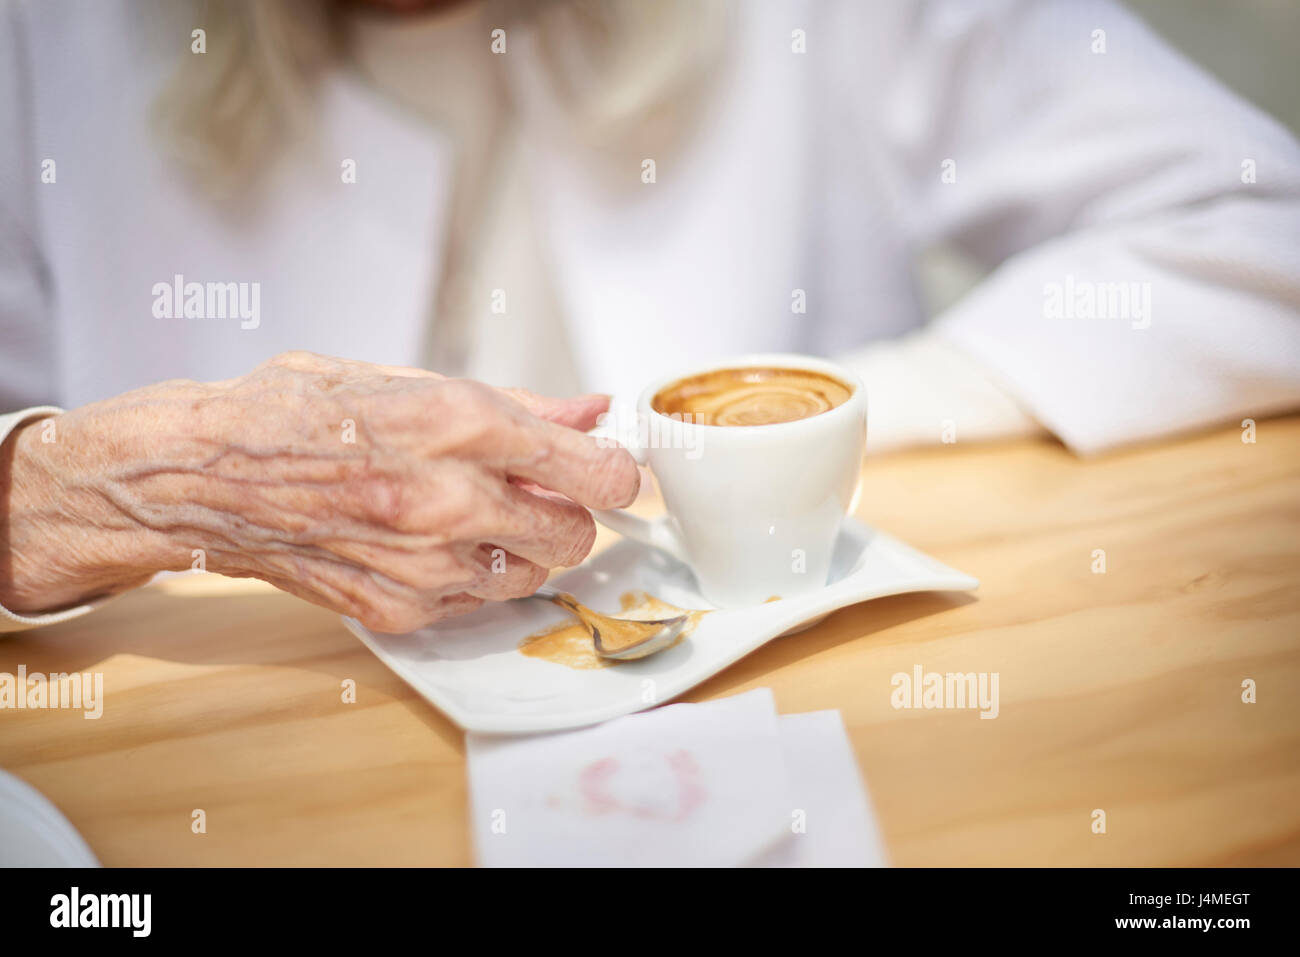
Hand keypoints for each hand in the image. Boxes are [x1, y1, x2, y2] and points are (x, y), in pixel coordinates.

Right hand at [0, 352, 638, 630]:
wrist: (203, 477)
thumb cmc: (297, 413)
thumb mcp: (406, 377)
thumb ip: (516, 402)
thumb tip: (593, 408)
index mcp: (457, 423)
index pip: (593, 471)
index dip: (616, 471)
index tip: (609, 467)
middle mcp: (449, 500)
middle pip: (577, 534)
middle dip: (570, 512)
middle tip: (537, 489)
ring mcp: (424, 564)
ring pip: (535, 574)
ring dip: (525, 546)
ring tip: (473, 511)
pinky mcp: (400, 609)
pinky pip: (479, 601)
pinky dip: (474, 575)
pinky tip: (430, 541)